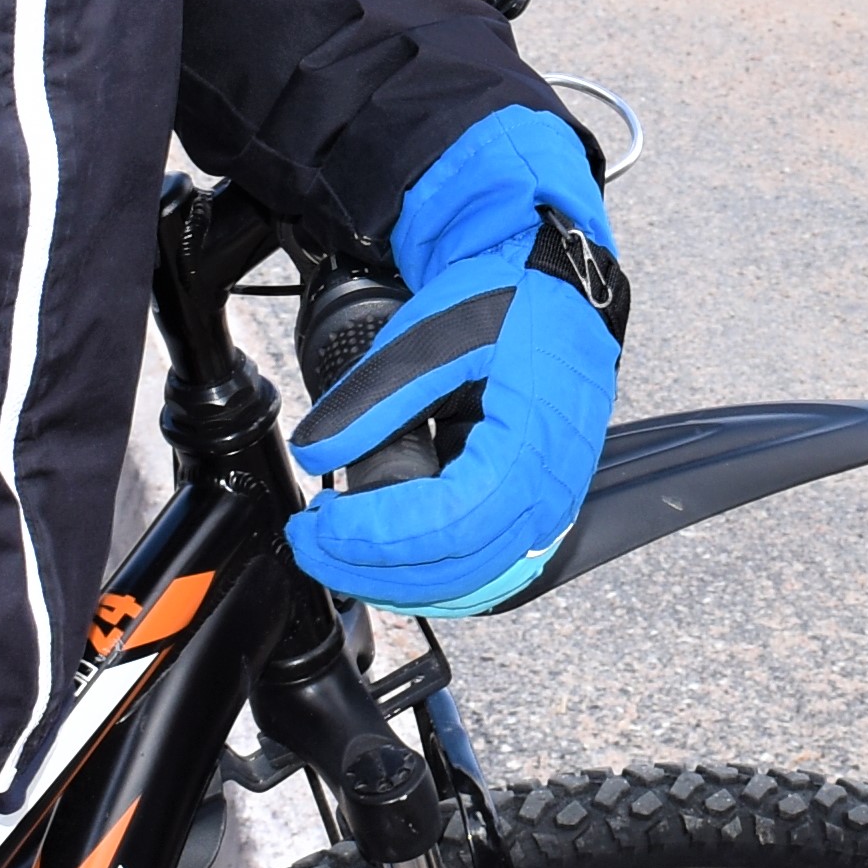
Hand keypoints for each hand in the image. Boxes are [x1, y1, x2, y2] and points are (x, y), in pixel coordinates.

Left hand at [288, 104, 623, 616]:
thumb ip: (374, 396)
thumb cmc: (509, 299)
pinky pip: (488, 571)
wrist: (559, 285)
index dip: (373, 533)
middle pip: (455, 568)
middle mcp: (551, 492)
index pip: (446, 521)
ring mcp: (550, 509)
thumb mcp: (435, 332)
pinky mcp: (538, 513)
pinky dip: (434, 580)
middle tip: (309, 542)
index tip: (315, 521)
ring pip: (472, 583)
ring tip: (337, 555)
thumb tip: (313, 451)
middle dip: (371, 566)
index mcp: (533, 446)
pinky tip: (387, 568)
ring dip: (397, 581)